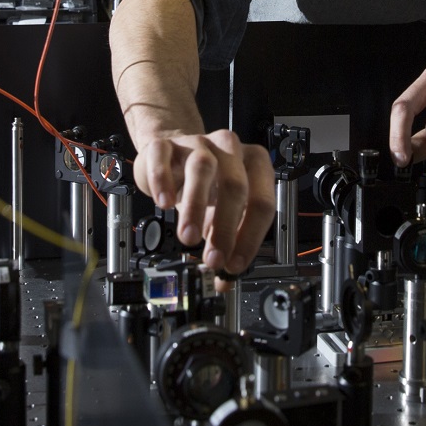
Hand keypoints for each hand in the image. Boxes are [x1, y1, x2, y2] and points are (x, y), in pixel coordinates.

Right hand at [133, 128, 275, 275]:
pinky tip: (164, 203)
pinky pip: (164, 157)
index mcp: (254, 165)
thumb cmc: (204, 185)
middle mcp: (230, 150)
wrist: (172, 157)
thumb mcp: (220, 215)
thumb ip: (227, 244)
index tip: (235, 264)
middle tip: (213, 259)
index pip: (262, 203)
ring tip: (189, 237)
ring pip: (202, 168)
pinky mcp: (166, 146)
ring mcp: (197, 143)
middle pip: (235, 186)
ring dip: (196, 207)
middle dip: (225, 228)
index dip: (250, 237)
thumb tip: (224, 281)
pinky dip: (163, 181)